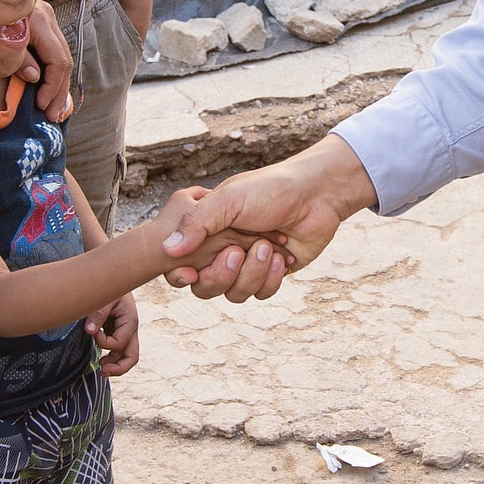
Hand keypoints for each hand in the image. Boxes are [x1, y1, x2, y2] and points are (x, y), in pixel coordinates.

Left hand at [19, 0, 74, 122]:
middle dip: (59, 91)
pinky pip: (53, 54)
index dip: (52, 87)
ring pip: (62, 58)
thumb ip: (15, 59)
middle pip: (64, 60)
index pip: (57, 60)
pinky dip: (53, 75)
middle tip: (53, 115)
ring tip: (54, 110)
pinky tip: (50, 94)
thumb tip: (34, 76)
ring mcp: (46, 20)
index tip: (41, 106)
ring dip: (59, 86)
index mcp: (37, 19)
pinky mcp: (41, 27)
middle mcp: (46, 17)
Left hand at [86, 290, 139, 373]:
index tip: (92, 332)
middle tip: (103, 371)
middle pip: (132, 356)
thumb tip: (90, 331)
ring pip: (126, 358)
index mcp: (130, 320)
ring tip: (101, 370)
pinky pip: (119, 352)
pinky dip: (112, 360)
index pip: (119, 342)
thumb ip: (98, 313)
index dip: (103, 342)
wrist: (113, 278)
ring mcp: (125, 333)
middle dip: (119, 368)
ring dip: (115, 366)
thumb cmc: (110, 286)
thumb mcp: (104, 297)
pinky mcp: (118, 333)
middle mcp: (130, 330)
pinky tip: (102, 361)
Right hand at [160, 138, 375, 300]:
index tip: (189, 273)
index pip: (180, 266)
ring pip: (235, 294)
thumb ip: (196, 223)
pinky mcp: (271, 275)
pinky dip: (270, 278)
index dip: (180, 276)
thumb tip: (168, 249)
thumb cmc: (269, 189)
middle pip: (205, 288)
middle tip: (237, 251)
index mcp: (207, 234)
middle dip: (221, 274)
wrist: (316, 195)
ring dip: (251, 273)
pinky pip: (261, 294)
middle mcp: (223, 253)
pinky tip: (282, 256)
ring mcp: (248, 267)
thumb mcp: (228, 200)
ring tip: (267, 246)